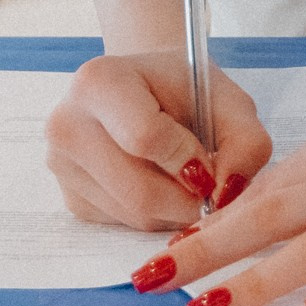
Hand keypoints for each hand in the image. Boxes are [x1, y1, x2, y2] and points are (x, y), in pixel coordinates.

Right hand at [46, 52, 271, 229]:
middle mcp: (67, 123)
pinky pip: (122, 224)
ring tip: (188, 177)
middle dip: (188, 198)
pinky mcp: (70, 198)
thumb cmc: (186, 90)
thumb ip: (244, 140)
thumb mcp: (227, 99)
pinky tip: (162, 183)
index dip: (189, 159)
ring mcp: (61, 164)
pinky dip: (156, 215)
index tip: (212, 163)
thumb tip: (227, 191)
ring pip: (133, 214)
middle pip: (138, 189)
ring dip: (175, 209)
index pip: (145, 137)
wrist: (147, 87)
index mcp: (99, 81)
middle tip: (211, 186)